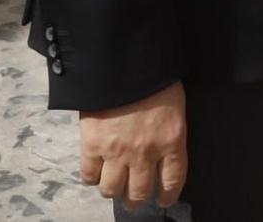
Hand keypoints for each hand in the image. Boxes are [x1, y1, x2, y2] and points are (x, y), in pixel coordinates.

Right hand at [80, 81, 186, 208]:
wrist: (125, 62)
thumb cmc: (154, 77)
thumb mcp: (173, 104)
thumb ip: (167, 131)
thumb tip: (163, 147)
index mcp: (172, 140)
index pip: (172, 181)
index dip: (167, 196)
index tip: (162, 200)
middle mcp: (145, 153)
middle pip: (139, 192)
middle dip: (136, 200)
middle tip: (133, 198)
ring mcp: (117, 152)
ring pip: (112, 190)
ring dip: (113, 192)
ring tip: (113, 187)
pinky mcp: (92, 145)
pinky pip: (89, 175)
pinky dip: (91, 177)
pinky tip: (95, 171)